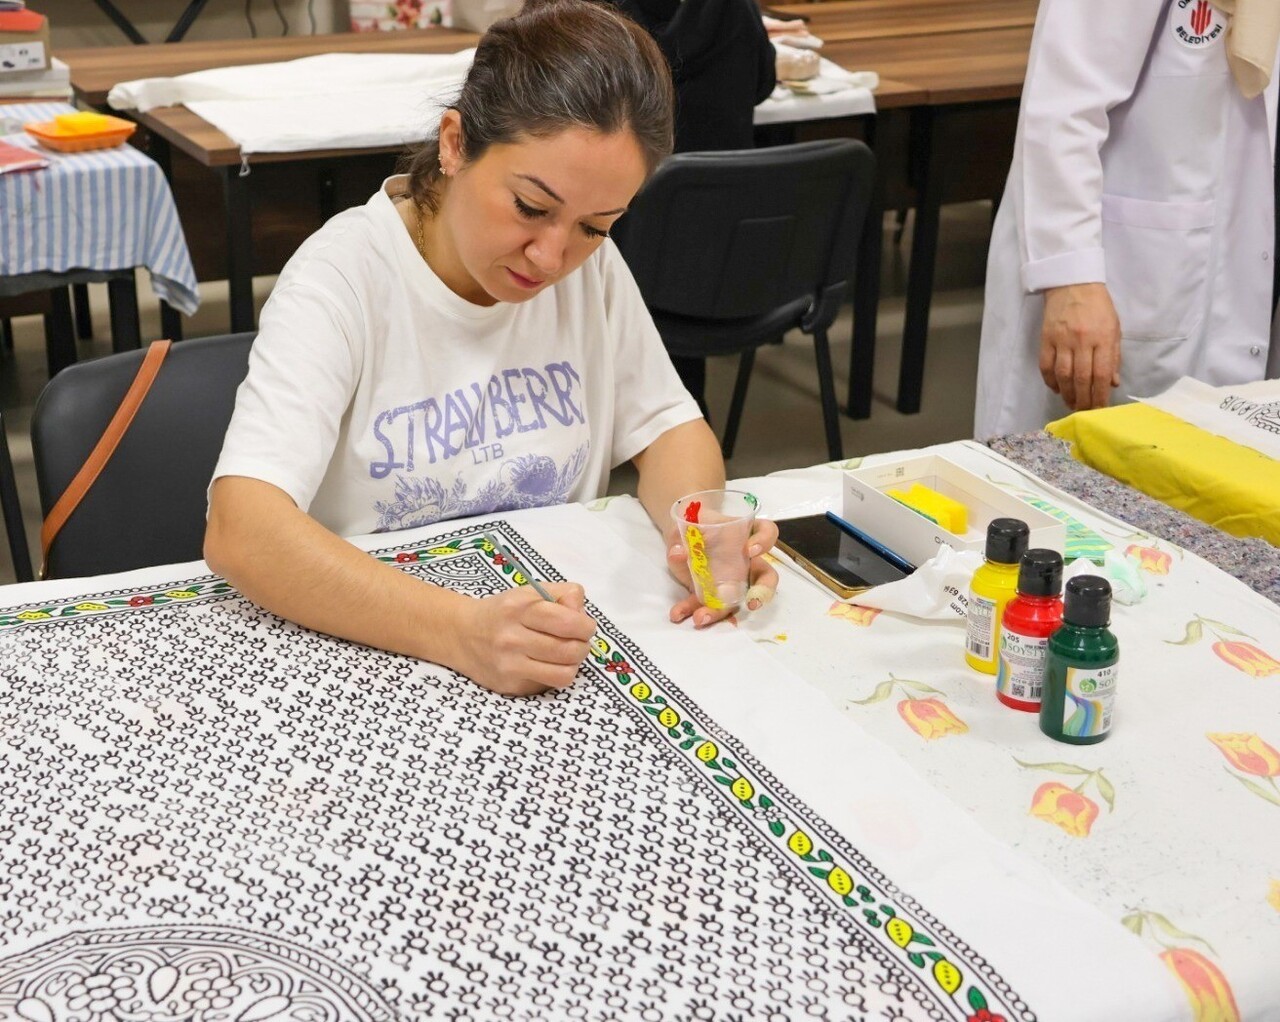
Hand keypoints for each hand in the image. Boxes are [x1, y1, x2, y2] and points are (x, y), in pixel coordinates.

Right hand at [455, 582, 596, 695]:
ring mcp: (509, 665)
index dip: (585, 626)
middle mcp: (512, 638)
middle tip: (576, 641)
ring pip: (563, 674)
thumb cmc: (504, 611)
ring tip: (565, 655)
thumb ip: (563, 594)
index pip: (568, 622)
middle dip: (582, 646)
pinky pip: (548, 685)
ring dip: (573, 664)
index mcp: (519, 608)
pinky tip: (546, 664)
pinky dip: (555, 674)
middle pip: (570, 651)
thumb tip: (582, 614)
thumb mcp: (530, 591)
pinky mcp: (510, 685)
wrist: (462, 634)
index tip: (584, 626)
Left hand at [667, 518, 780, 627]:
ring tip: (700, 617)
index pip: (767, 532)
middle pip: (766, 576)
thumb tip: (678, 552)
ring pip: (735, 600)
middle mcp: (745, 562)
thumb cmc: (695, 526)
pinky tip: (678, 613)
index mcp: (745, 536)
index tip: (750, 550)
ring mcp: (730, 582)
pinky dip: (693, 610)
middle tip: (753, 603)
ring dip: (719, 611)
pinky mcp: (712, 594)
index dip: (764, 541)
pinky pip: (707, 606)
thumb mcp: (685, 526)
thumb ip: (681, 537)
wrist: (681, 537)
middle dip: (763, 591)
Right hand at [1039, 283, 1121, 411]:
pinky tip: (1056, 388)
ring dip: (1067, 393)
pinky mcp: (1046, 338)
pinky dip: (1050, 380)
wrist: (1073, 283)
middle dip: (1084, 399)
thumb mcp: (1114, 328)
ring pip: (1063, 375)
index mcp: (1103, 338)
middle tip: (1084, 410)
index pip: (1101, 374)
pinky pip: (1046, 366)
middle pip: (1082, 378)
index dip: (1099, 395)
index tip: (1100, 408)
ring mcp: (1062, 340)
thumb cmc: (1098, 306)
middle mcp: (1082, 341)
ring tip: (1071, 403)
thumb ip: (1114, 356)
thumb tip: (1112, 382)